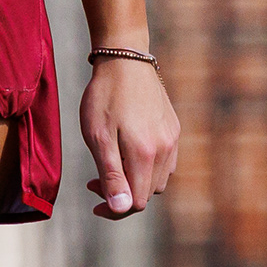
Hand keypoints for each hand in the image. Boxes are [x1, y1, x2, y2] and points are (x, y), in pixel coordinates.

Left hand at [79, 57, 181, 219]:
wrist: (125, 57)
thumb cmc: (105, 96)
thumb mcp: (98, 137)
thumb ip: (111, 174)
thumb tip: (121, 208)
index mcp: (146, 155)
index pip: (136, 203)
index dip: (114, 208)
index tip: (92, 195)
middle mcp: (165, 150)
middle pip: (147, 193)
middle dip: (122, 194)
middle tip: (94, 180)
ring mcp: (172, 138)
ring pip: (157, 179)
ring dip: (135, 181)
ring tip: (111, 164)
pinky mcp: (173, 127)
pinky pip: (165, 161)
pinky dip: (147, 166)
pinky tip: (128, 152)